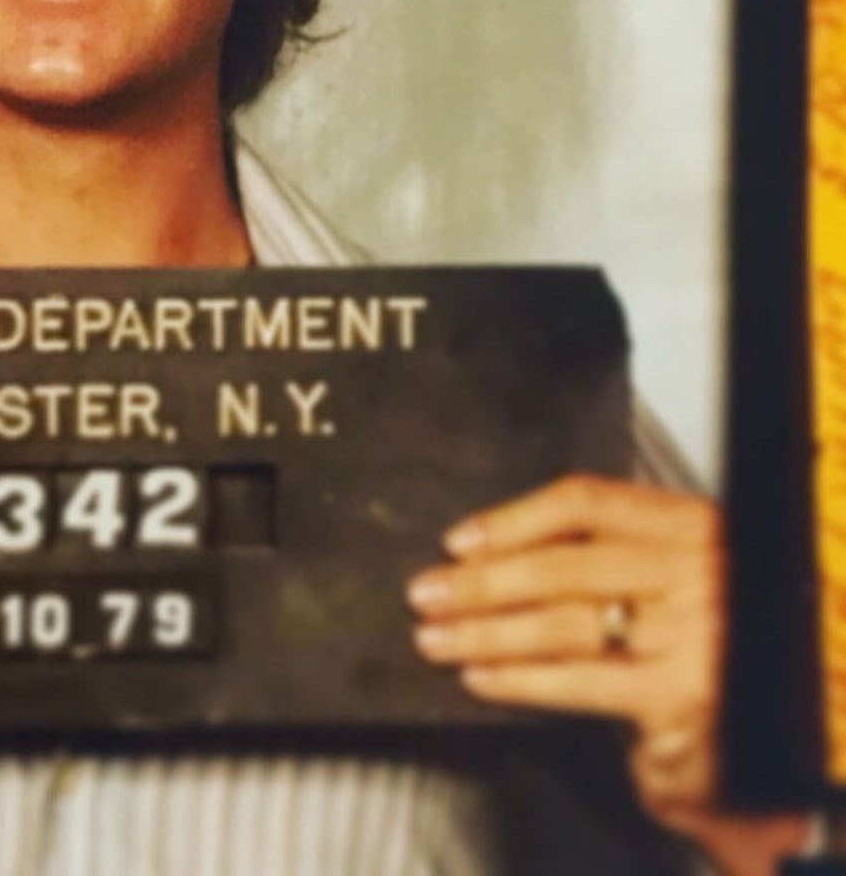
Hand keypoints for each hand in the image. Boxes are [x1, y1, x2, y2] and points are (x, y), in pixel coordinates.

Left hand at [406, 475, 806, 874]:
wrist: (806, 730)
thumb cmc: (727, 646)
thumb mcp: (683, 577)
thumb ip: (618, 557)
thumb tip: (499, 556)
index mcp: (695, 523)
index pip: (585, 501)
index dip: (512, 518)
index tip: (458, 539)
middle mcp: (701, 567)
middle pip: (562, 563)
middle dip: (482, 580)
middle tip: (426, 592)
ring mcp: (697, 631)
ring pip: (563, 622)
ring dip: (486, 631)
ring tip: (436, 638)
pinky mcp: (687, 695)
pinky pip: (580, 681)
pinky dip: (521, 679)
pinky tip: (481, 678)